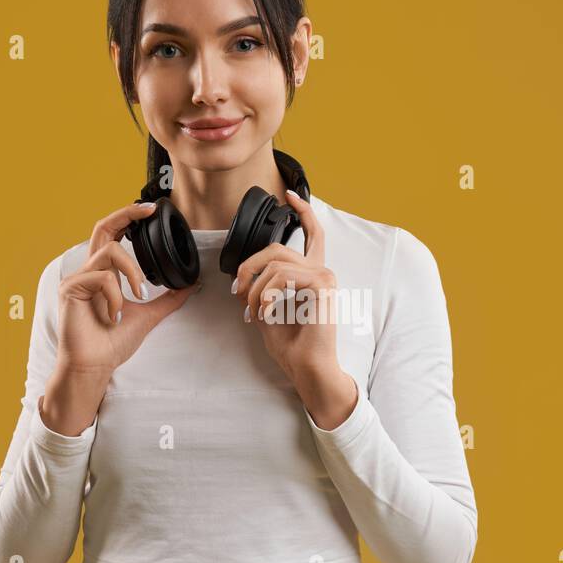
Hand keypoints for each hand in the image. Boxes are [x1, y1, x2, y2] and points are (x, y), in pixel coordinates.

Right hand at [55, 201, 200, 375]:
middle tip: (148, 211)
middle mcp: (89, 271)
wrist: (95, 366)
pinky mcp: (71, 289)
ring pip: (110, 252)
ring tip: (138, 296)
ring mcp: (78, 278)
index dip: (128, 217)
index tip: (150, 210)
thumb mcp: (148, 315)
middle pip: (102, 227)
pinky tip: (116, 316)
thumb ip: (167, 299)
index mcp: (104, 273)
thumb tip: (190, 286)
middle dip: (125, 214)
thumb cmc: (112, 343)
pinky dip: (116, 297)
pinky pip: (102, 279)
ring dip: (132, 273)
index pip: (113, 235)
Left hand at [231, 189, 344, 392]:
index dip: (302, 211)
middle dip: (249, 266)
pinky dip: (266, 295)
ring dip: (254, 288)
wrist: (308, 369)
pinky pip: (282, 277)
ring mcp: (325, 277)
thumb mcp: (268, 312)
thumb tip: (242, 280)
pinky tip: (266, 312)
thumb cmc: (292, 347)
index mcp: (313, 275)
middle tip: (237, 292)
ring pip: (275, 264)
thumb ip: (261, 289)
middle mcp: (322, 272)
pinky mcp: (322, 285)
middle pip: (277, 247)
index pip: (313, 234)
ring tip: (253, 312)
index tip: (288, 194)